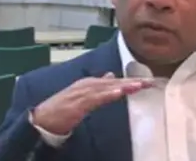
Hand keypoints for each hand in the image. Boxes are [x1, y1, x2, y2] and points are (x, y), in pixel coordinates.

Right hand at [31, 72, 152, 134]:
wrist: (43, 118)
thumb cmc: (62, 109)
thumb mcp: (83, 95)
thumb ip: (98, 86)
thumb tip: (111, 76)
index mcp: (90, 84)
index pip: (115, 81)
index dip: (132, 81)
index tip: (148, 82)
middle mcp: (88, 84)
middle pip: (115, 82)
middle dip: (133, 82)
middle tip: (152, 82)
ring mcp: (82, 92)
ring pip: (108, 88)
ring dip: (124, 86)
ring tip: (140, 85)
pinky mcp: (78, 103)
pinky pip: (96, 98)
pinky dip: (108, 94)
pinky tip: (119, 93)